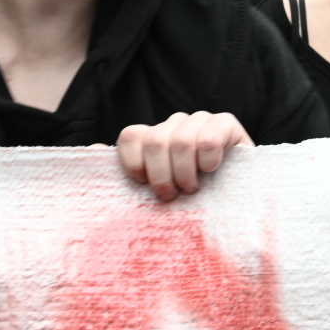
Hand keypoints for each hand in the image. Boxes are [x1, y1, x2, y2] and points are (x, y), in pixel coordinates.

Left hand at [117, 111, 250, 200]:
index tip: (145, 188)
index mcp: (153, 137)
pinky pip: (209, 136)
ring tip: (194, 190)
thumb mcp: (154, 194)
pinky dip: (208, 160)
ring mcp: (201, 121)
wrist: (237, 208)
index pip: (131, 135)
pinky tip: (213, 171)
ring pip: (181, 140)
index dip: (134, 165)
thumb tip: (92, 149)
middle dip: (162, 176)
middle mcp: (174, 124)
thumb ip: (123, 176)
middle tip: (173, 197)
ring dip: (186, 173)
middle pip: (155, 140)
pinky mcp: (226, 124)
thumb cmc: (190, 203)